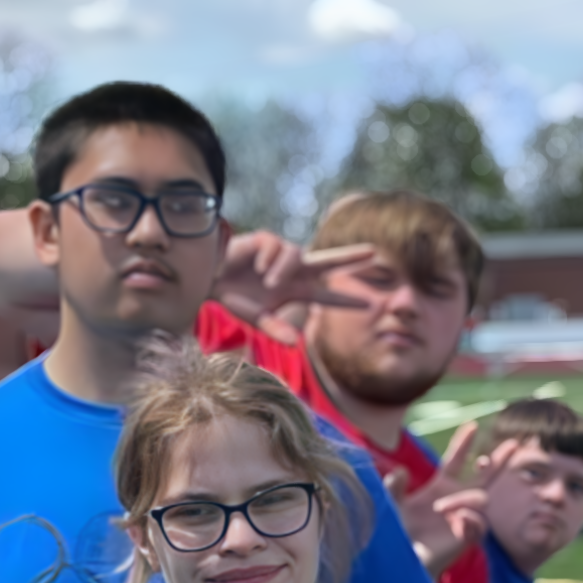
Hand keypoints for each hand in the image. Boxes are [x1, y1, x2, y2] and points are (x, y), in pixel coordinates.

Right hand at [214, 233, 377, 344]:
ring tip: (269, 281)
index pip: (326, 297)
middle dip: (350, 256)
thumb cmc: (232, 299)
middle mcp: (292, 272)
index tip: (370, 305)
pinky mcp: (266, 240)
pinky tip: (258, 268)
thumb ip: (276, 329)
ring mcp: (280, 256)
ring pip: (298, 254)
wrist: (208, 279)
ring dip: (286, 269)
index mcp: (295, 292)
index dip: (346, 301)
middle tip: (375, 252)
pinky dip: (270, 260)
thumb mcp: (256, 319)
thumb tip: (296, 342)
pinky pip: (277, 247)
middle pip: (327, 261)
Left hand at [388, 422, 514, 576]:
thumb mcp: (390, 506)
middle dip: (500, 459)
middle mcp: (456, 500)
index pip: (456, 460)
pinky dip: (469, 519)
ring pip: (482, 498)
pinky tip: (454, 521)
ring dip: (465, 499)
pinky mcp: (467, 538)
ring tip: (441, 509)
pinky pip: (481, 523)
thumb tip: (401, 470)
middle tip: (513, 444)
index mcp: (439, 488)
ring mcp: (464, 519)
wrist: (401, 563)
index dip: (464, 443)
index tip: (472, 426)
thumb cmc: (395, 534)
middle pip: (485, 476)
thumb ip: (393, 487)